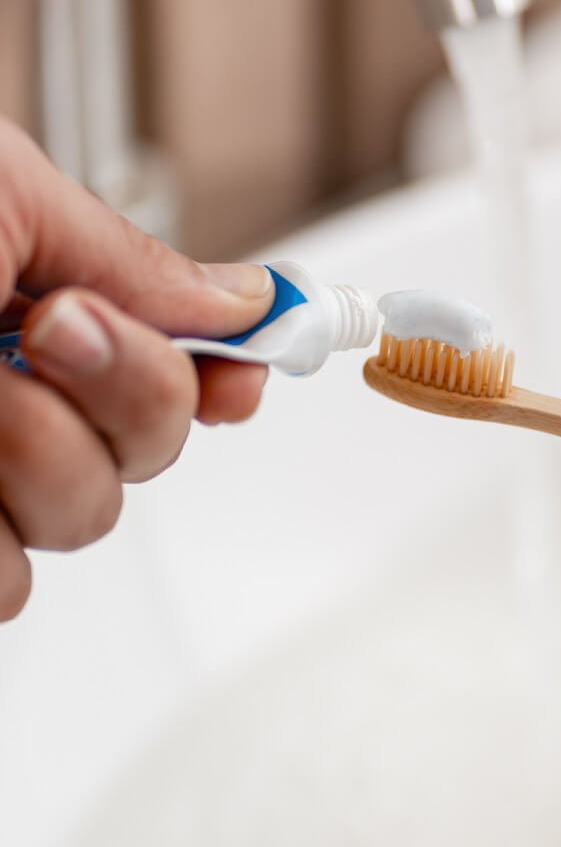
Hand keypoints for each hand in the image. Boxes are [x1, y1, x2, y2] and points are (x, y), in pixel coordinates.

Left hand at [0, 118, 274, 618]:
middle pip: (149, 451)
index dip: (230, 369)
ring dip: (37, 459)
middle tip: (49, 329)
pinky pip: (4, 587)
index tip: (250, 373)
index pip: (179, 358)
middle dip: (125, 392)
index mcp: (40, 308)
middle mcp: (17, 399)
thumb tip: (245, 297)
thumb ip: (131, 259)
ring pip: (84, 522)